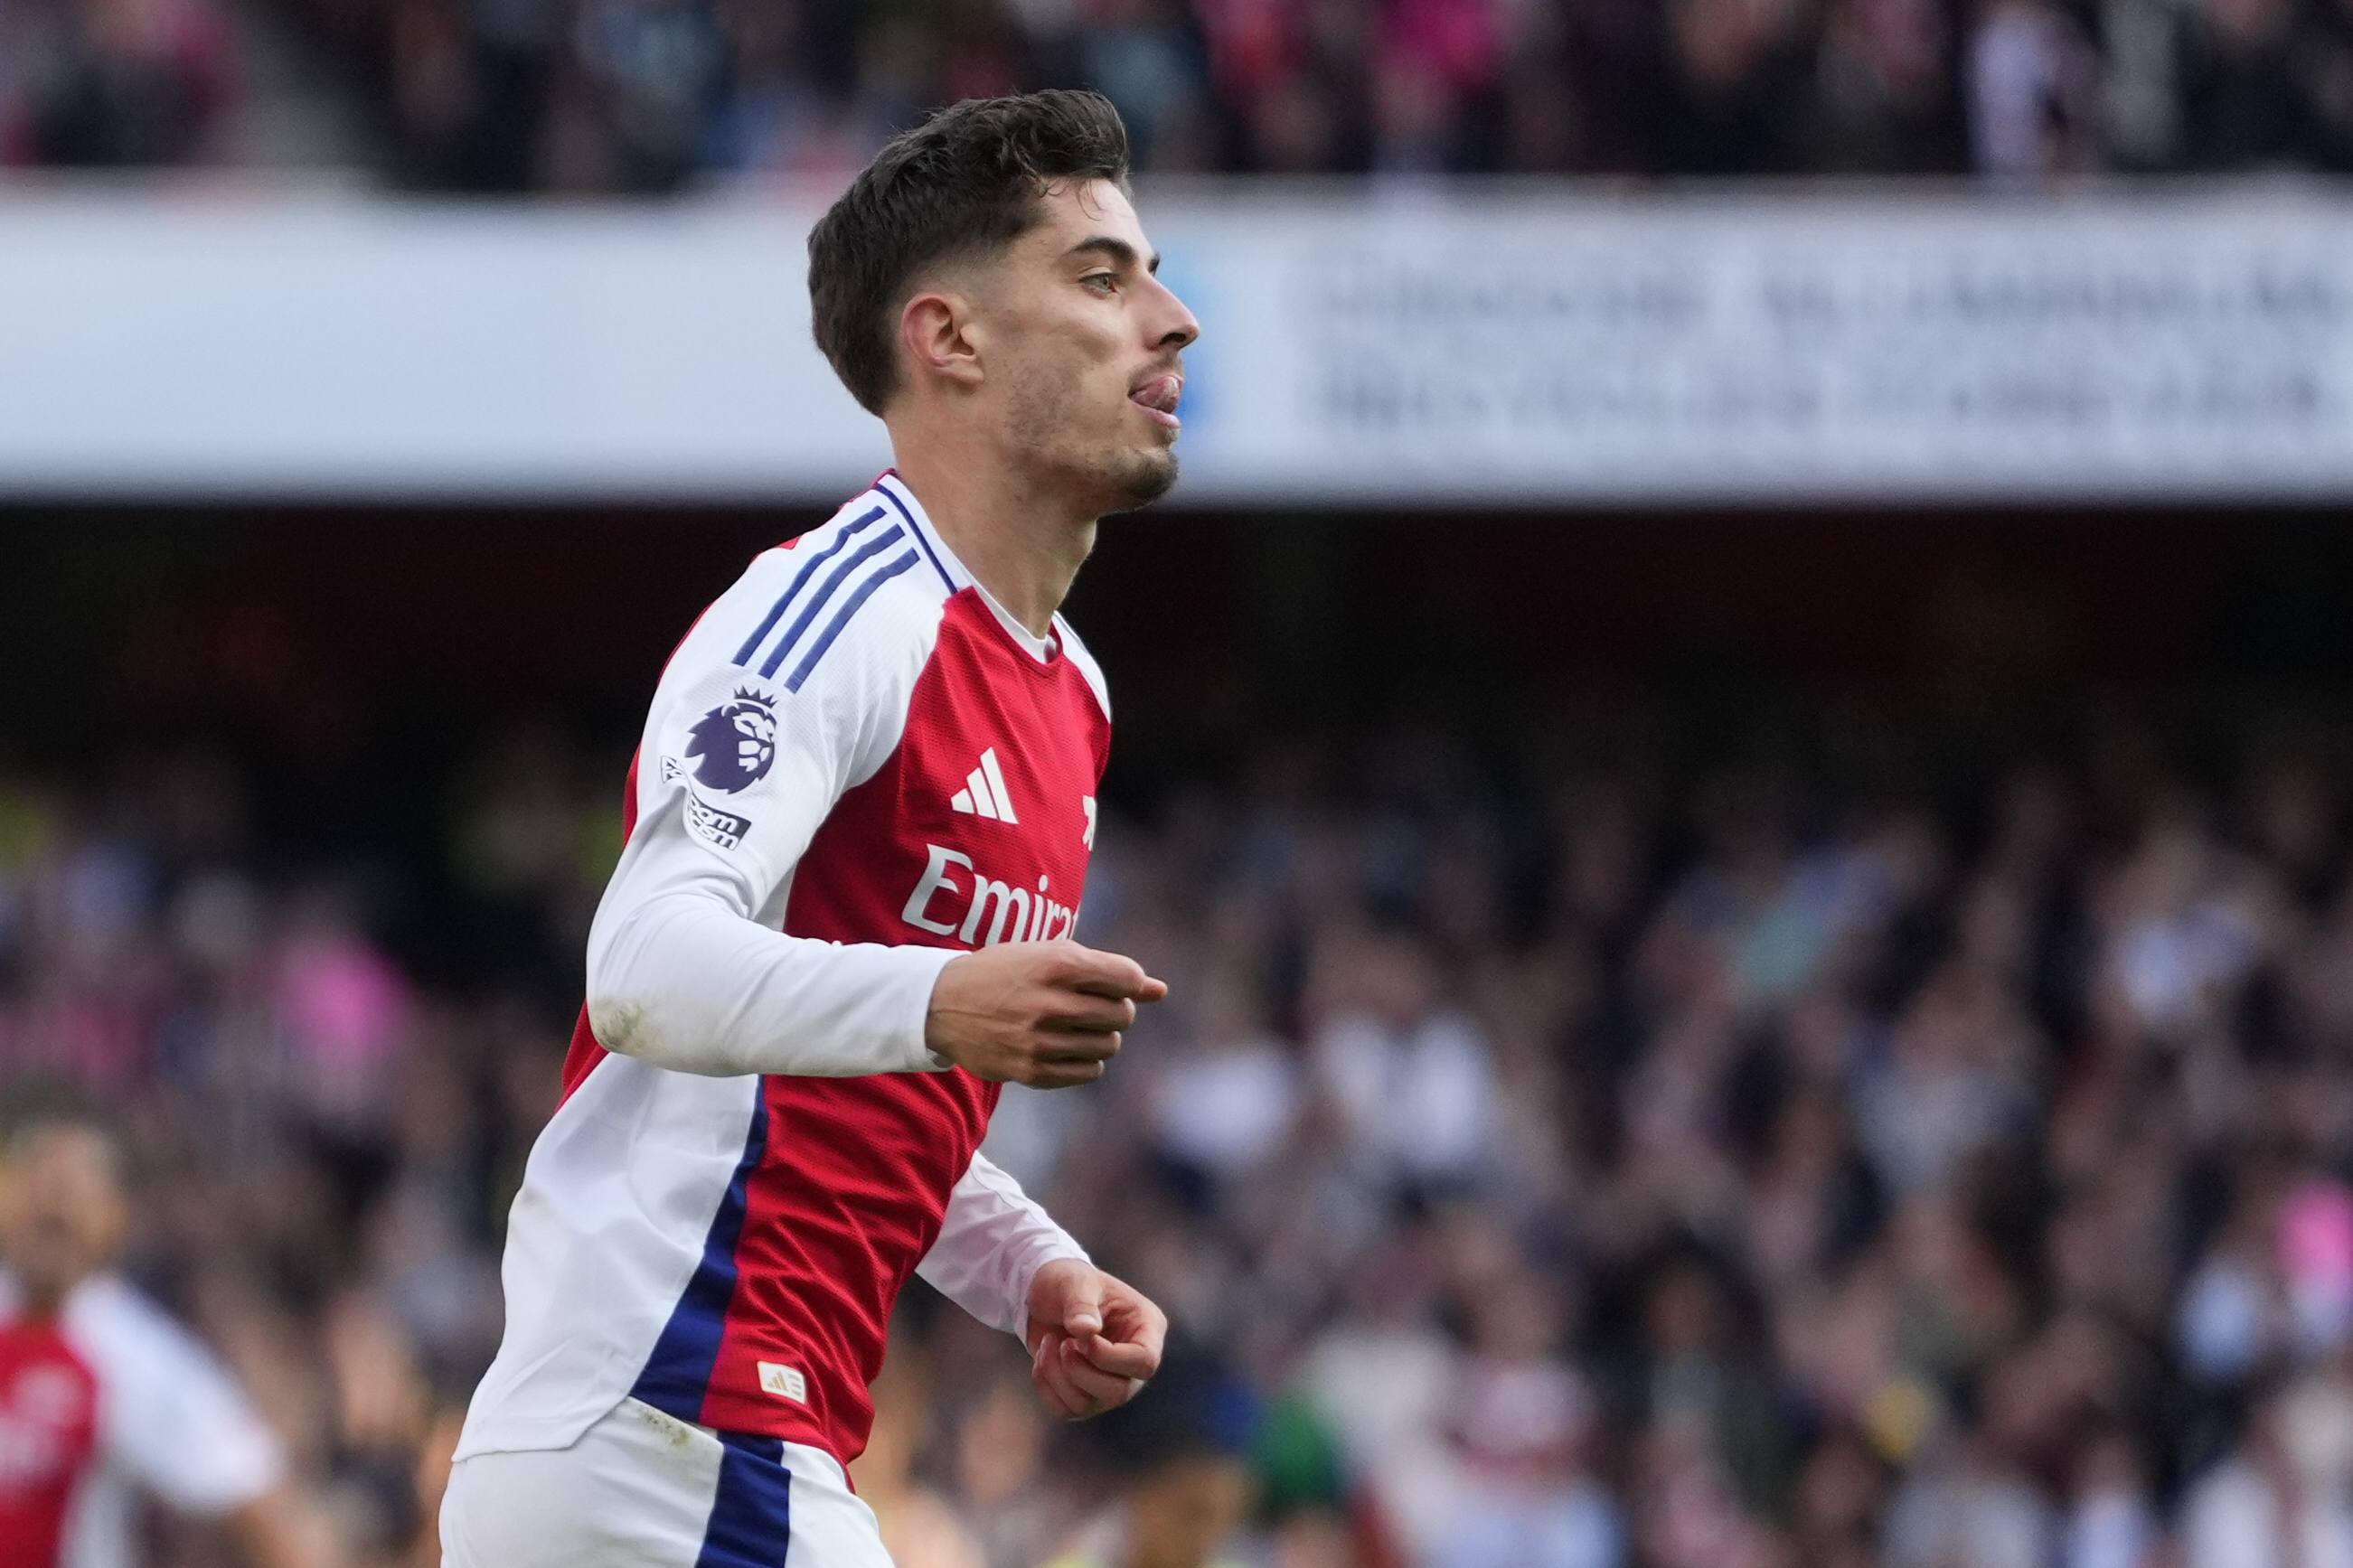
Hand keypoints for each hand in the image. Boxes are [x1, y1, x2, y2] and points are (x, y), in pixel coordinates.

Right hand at [925, 940, 1166, 1087]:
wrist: (943, 1004)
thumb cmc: (1007, 972)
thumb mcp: (1050, 955)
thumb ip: (1107, 969)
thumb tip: (1161, 991)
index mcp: (1055, 965)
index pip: (1127, 978)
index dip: (1130, 982)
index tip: (1114, 984)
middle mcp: (1048, 1003)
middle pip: (1122, 1015)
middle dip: (1116, 1009)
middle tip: (1092, 1004)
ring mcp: (1038, 1041)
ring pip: (1109, 1046)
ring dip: (1102, 1036)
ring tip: (1076, 1025)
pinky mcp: (1030, 1071)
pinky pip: (1089, 1073)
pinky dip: (1087, 1061)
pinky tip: (1066, 1046)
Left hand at [1024, 1260, 1165, 1419]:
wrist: (1046, 1297)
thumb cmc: (1069, 1283)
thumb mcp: (1075, 1283)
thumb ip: (1081, 1304)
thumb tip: (1085, 1330)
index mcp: (1147, 1328)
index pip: (1145, 1361)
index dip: (1110, 1357)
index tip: (1083, 1337)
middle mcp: (1132, 1363)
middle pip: (1118, 1393)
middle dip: (1080, 1371)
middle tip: (1064, 1342)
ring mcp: (1110, 1383)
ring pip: (1087, 1405)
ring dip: (1058, 1374)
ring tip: (1050, 1342)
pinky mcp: (1084, 1397)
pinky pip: (1065, 1409)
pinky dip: (1046, 1385)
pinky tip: (1044, 1358)